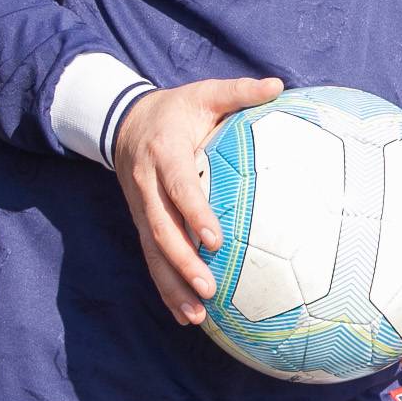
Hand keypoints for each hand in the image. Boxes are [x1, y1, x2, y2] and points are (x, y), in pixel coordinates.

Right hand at [112, 75, 281, 323]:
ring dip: (172, 284)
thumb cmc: (176, 110)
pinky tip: (185, 315)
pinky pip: (150, 259)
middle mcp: (147, 185)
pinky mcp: (140, 222)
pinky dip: (166, 287)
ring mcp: (140, 208)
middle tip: (208, 286)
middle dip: (181, 261)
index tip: (215, 237)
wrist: (123, 121)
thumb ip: (239, 92)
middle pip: (159, 228)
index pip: (178, 186)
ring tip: (195, 315)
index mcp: (164, 153)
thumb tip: (278, 85)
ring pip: (152, 251)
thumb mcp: (203, 93)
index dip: (193, 212)